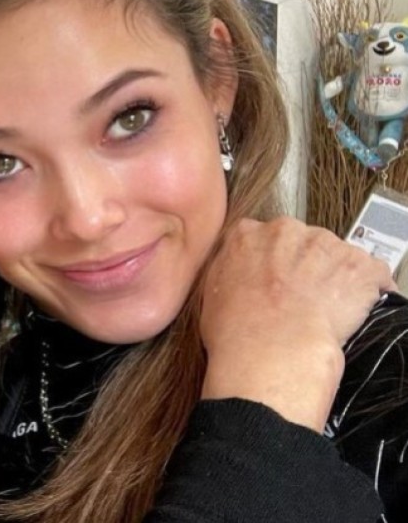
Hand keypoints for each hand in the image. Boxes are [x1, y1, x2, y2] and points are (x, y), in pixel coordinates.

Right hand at [200, 217, 393, 430]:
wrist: (271, 349)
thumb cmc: (236, 332)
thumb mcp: (209, 296)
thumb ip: (227, 272)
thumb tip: (235, 277)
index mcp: (246, 235)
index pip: (261, 237)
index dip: (270, 260)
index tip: (274, 278)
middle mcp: (285, 231)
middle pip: (300, 241)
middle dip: (303, 264)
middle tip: (299, 297)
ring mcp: (325, 245)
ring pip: (335, 255)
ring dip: (334, 277)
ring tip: (325, 310)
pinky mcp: (359, 265)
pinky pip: (372, 274)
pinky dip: (368, 291)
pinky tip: (354, 312)